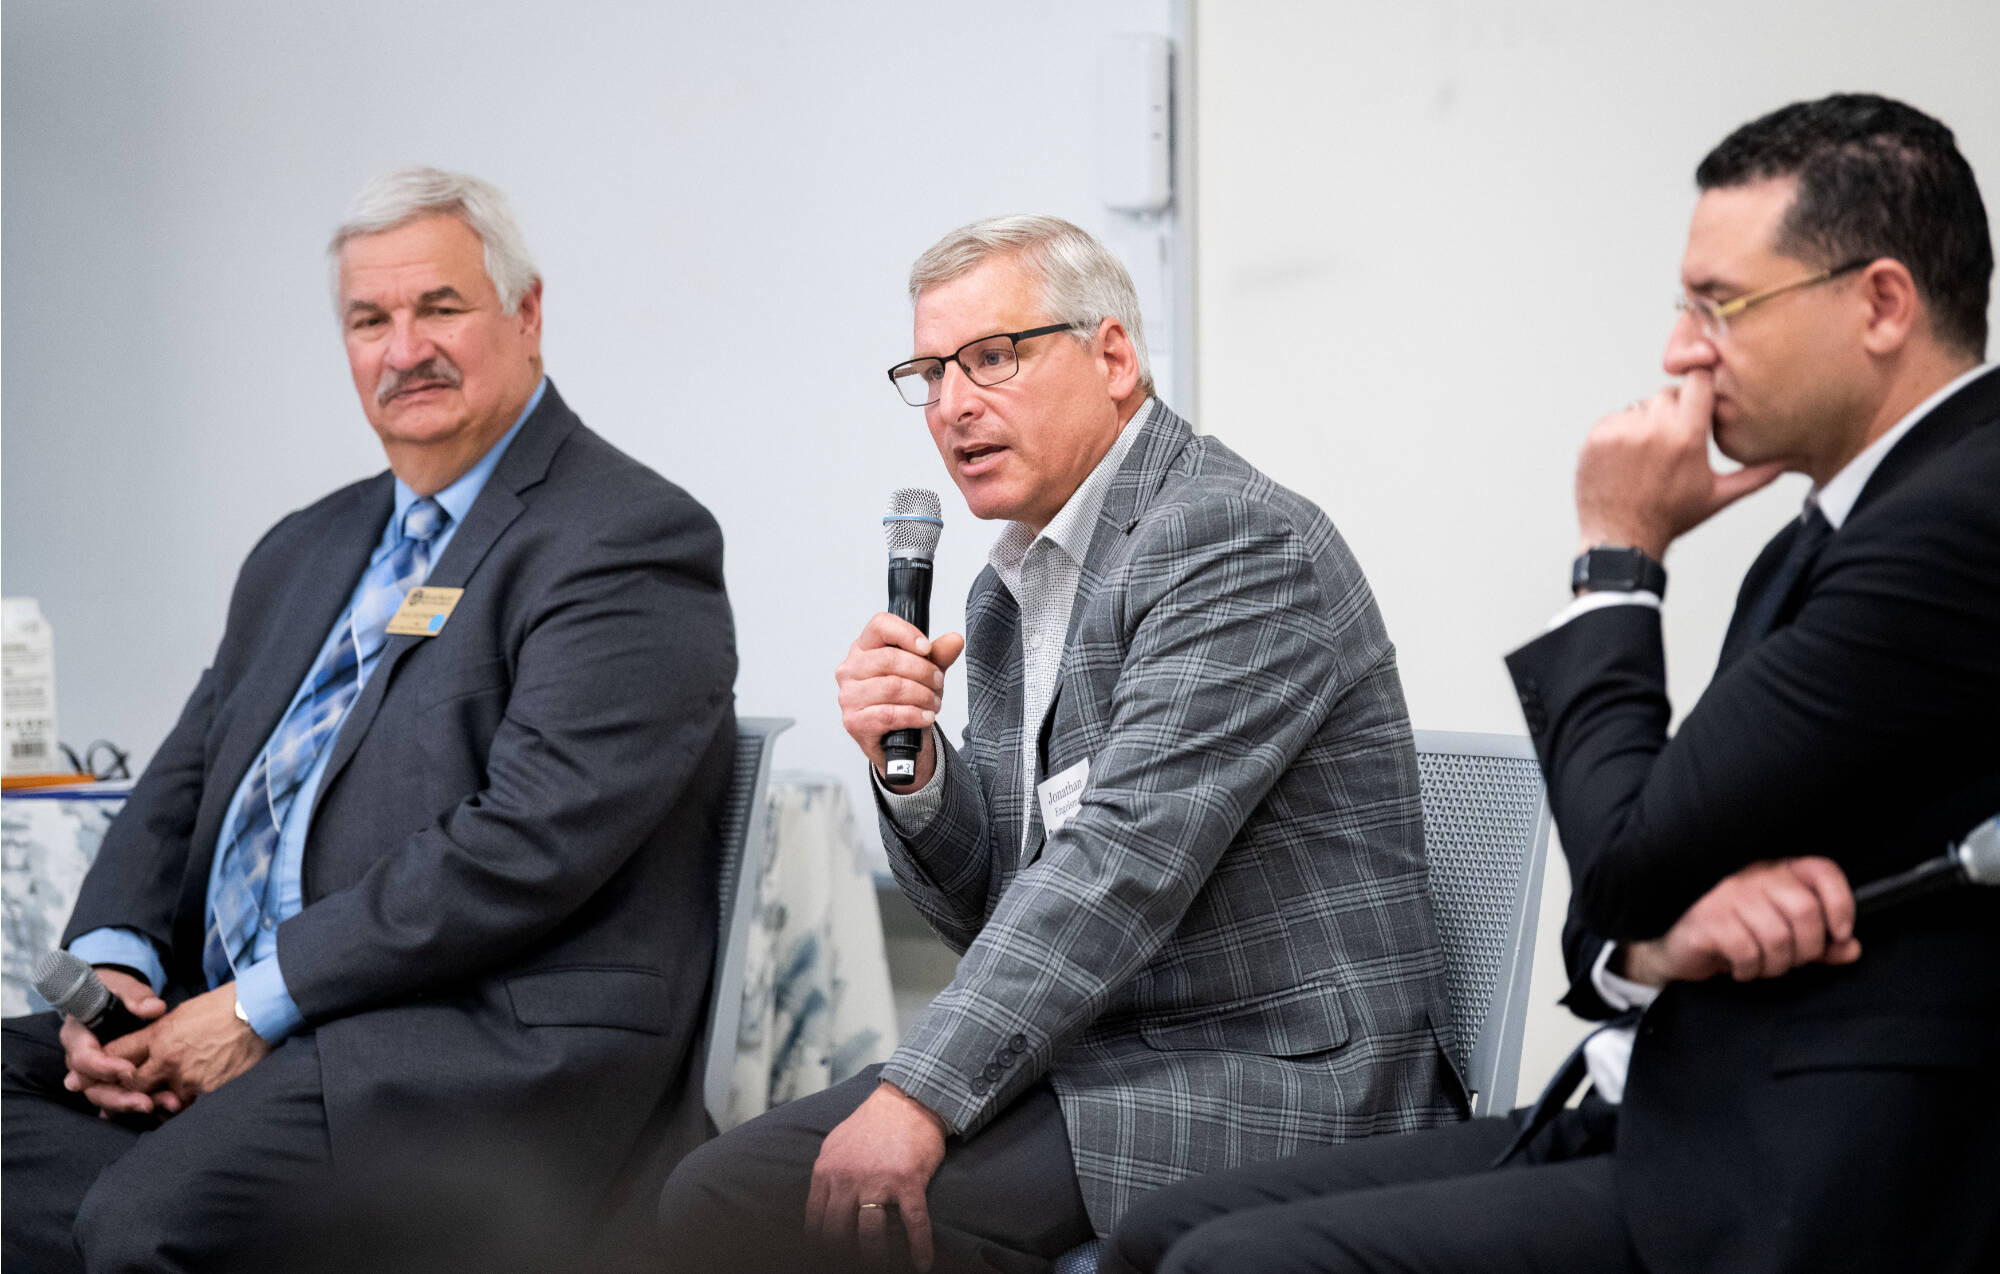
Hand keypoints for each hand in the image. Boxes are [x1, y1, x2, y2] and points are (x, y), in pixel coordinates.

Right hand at [59, 967, 172, 1117]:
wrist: (112, 994)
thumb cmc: (113, 989)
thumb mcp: (122, 985)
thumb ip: (136, 995)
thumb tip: (153, 1008)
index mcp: (76, 1035)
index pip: (83, 1059)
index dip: (104, 1068)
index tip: (129, 1071)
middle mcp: (81, 1058)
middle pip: (91, 1086)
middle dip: (118, 1098)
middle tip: (146, 1103)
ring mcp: (95, 1071)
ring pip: (106, 1095)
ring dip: (132, 1103)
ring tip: (164, 1105)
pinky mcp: (111, 1077)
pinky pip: (121, 1094)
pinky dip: (140, 1100)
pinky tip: (164, 1104)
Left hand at [108, 984, 269, 1105]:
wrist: (259, 1011)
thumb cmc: (223, 1006)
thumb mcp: (182, 1012)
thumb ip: (158, 1034)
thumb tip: (142, 1050)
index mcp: (159, 1036)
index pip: (117, 1055)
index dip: (104, 1068)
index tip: (102, 1075)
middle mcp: (169, 1060)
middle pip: (133, 1086)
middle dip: (129, 1092)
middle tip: (126, 1097)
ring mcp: (191, 1078)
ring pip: (163, 1103)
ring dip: (163, 1103)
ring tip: (166, 1103)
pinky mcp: (212, 1091)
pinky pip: (192, 1108)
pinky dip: (190, 1107)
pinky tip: (192, 1102)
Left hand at [806, 1081, 948, 1270]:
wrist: (906, 1100)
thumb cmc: (871, 1123)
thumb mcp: (835, 1145)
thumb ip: (826, 1175)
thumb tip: (819, 1205)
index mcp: (827, 1172)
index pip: (815, 1222)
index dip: (821, 1245)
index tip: (829, 1256)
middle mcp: (848, 1180)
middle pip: (838, 1234)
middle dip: (845, 1254)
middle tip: (854, 1263)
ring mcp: (878, 1182)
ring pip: (871, 1235)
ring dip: (876, 1257)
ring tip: (882, 1267)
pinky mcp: (908, 1182)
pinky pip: (914, 1224)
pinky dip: (919, 1248)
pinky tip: (922, 1263)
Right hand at [836, 613, 965, 787]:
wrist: (897, 739)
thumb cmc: (905, 699)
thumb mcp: (925, 672)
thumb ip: (939, 654)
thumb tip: (955, 640)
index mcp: (864, 648)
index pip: (880, 625)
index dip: (906, 634)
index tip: (927, 648)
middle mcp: (850, 669)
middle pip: (889, 659)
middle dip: (923, 671)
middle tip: (938, 682)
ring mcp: (848, 696)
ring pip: (892, 687)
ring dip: (922, 695)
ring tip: (934, 702)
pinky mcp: (853, 721)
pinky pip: (889, 714)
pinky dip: (914, 715)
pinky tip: (925, 716)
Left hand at [1575, 370, 1783, 559]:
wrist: (1621, 538)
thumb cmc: (1671, 518)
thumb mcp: (1717, 497)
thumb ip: (1755, 476)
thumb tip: (1788, 463)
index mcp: (1686, 435)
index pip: (1698, 380)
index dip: (1702, 387)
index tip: (1702, 398)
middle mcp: (1652, 427)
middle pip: (1668, 393)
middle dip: (1674, 410)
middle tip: (1674, 439)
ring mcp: (1620, 431)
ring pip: (1640, 406)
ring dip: (1646, 422)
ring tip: (1649, 455)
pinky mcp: (1596, 437)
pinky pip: (1614, 419)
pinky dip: (1621, 432)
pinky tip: (1627, 459)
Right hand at [1617, 857, 1860, 985]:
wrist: (1672, 944)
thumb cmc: (1731, 932)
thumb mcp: (1780, 934)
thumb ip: (1818, 941)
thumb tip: (1850, 949)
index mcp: (1776, 870)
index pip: (1822, 872)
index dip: (1842, 904)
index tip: (1840, 934)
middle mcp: (1753, 875)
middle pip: (1806, 911)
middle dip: (1808, 949)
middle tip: (1793, 960)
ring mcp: (1728, 896)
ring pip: (1779, 938)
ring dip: (1777, 965)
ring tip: (1762, 964)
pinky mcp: (1709, 921)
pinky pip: (1749, 953)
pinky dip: (1750, 970)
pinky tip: (1740, 967)